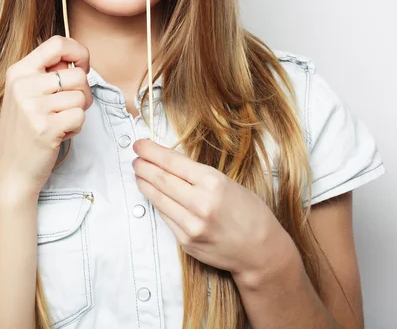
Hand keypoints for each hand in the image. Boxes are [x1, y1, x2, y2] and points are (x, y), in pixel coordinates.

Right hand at [0, 35, 93, 198]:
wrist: (11, 171)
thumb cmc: (25, 131)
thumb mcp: (26, 94)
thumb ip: (48, 74)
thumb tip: (78, 61)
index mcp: (18, 71)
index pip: (57, 43)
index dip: (79, 52)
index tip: (82, 67)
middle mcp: (23, 85)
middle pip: (77, 75)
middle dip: (83, 93)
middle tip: (69, 107)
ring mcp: (32, 107)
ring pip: (82, 97)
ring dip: (78, 112)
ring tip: (60, 122)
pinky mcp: (45, 128)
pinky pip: (80, 116)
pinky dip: (76, 128)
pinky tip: (59, 134)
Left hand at [132, 138, 295, 284]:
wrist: (261, 251)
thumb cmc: (249, 212)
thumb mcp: (227, 183)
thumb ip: (198, 175)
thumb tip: (169, 163)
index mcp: (213, 183)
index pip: (172, 162)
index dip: (151, 151)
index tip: (140, 144)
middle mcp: (200, 204)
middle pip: (161, 179)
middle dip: (144, 165)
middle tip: (135, 157)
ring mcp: (191, 225)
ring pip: (158, 198)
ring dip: (145, 183)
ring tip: (139, 173)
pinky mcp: (186, 242)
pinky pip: (165, 216)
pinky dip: (157, 202)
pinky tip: (154, 194)